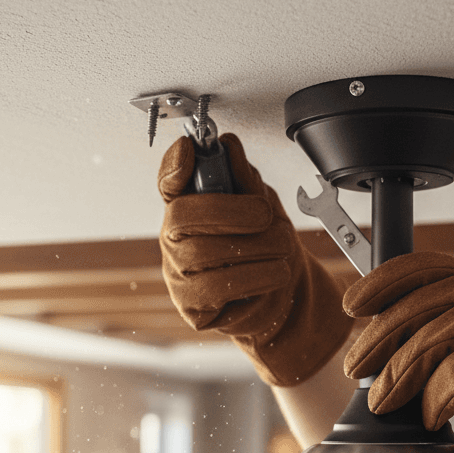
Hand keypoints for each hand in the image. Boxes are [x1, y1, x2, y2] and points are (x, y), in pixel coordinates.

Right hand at [159, 133, 352, 386]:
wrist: (285, 296)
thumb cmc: (267, 248)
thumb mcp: (263, 206)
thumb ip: (245, 179)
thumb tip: (228, 145)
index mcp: (188, 208)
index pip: (168, 182)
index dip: (173, 166)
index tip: (189, 151)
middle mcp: (175, 239)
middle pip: (181, 216)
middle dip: (229, 210)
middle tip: (263, 215)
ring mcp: (179, 274)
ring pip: (202, 252)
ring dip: (253, 246)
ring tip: (281, 245)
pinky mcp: (192, 306)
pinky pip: (216, 288)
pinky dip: (255, 276)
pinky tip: (274, 272)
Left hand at [343, 251, 453, 452]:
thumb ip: (449, 312)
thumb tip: (384, 334)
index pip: (414, 266)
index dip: (375, 286)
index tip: (352, 307)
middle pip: (405, 314)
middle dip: (373, 346)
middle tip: (355, 370)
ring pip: (417, 352)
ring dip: (394, 384)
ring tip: (382, 403)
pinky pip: (442, 385)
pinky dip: (432, 407)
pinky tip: (434, 417)